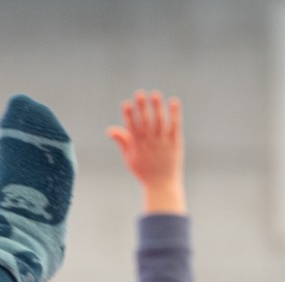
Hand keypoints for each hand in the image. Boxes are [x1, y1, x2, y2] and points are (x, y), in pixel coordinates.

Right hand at [107, 90, 184, 214]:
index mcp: (137, 147)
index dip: (129, 116)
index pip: (132, 128)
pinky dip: (174, 113)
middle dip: (142, 108)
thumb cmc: (144, 172)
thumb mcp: (129, 158)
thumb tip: (109, 129)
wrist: (161, 185)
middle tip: (139, 93)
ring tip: (154, 94)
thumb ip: (122, 142)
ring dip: (157, 107)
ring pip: (160, 122)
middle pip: (145, 122)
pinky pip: (174, 126)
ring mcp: (163, 142)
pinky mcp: (175, 143)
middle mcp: (150, 143)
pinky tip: (173, 102)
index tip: (126, 104)